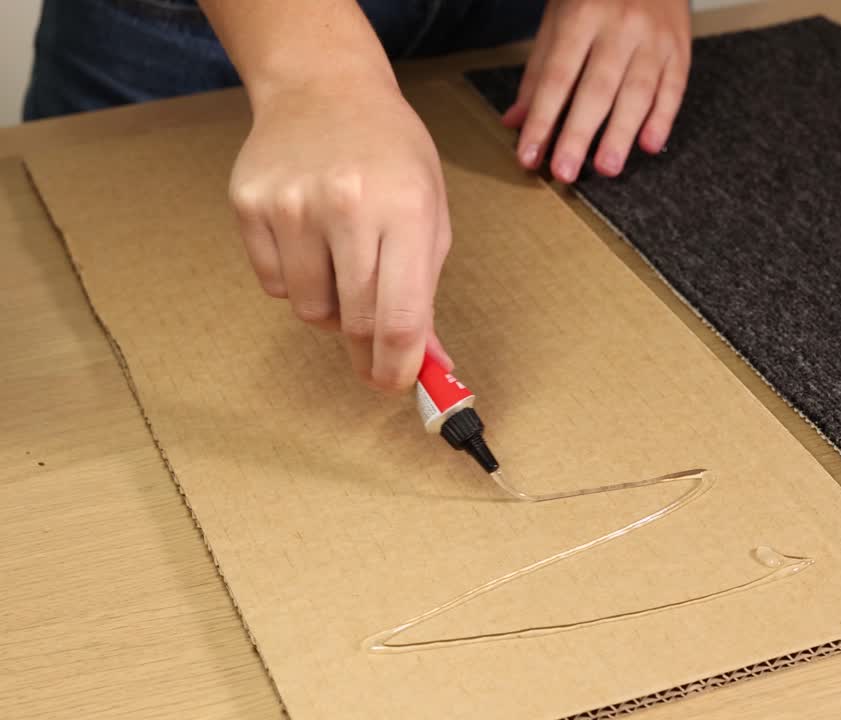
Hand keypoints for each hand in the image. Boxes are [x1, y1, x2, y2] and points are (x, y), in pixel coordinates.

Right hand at [229, 77, 453, 391]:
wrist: (323, 87)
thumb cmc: (390, 154)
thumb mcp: (429, 213)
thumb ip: (426, 291)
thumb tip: (430, 362)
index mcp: (404, 209)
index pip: (400, 317)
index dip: (399, 366)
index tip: (397, 384)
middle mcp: (346, 206)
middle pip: (354, 322)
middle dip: (368, 352)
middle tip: (375, 357)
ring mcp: (290, 204)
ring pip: (309, 311)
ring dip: (332, 312)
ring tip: (345, 269)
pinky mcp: (249, 205)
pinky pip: (275, 285)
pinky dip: (297, 283)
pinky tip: (312, 243)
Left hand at [501, 0, 690, 181]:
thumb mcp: (558, 18)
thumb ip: (539, 71)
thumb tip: (516, 122)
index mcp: (580, 15)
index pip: (557, 77)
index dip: (542, 119)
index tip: (529, 155)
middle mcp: (620, 26)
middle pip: (597, 89)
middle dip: (579, 134)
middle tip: (565, 172)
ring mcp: (654, 38)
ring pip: (638, 92)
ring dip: (621, 133)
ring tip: (607, 168)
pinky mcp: (680, 48)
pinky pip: (673, 88)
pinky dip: (663, 118)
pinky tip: (649, 144)